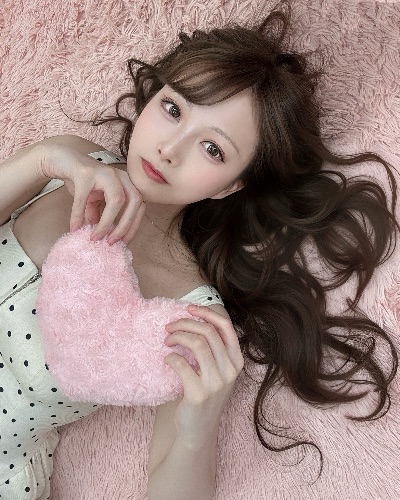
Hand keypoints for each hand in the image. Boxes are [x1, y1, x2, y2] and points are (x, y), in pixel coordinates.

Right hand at [40, 143, 144, 243]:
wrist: (63, 160)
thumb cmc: (83, 181)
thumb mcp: (94, 200)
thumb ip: (99, 216)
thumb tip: (102, 237)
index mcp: (126, 182)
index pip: (139, 205)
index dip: (134, 225)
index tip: (124, 242)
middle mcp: (119, 175)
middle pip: (134, 201)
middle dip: (125, 225)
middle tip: (112, 242)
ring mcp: (104, 172)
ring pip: (116, 199)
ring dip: (107, 222)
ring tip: (95, 237)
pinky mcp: (84, 173)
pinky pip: (84, 198)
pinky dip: (79, 215)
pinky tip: (74, 227)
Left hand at [164, 305, 243, 446]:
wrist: (198, 429)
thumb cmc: (205, 393)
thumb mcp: (218, 369)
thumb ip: (214, 346)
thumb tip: (195, 315)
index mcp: (237, 360)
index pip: (225, 325)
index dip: (206, 312)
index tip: (188, 309)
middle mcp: (230, 370)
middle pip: (208, 331)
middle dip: (185, 323)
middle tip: (169, 327)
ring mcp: (216, 383)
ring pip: (196, 343)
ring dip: (177, 336)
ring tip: (167, 340)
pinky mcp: (198, 394)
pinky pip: (181, 364)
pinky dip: (170, 358)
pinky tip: (167, 360)